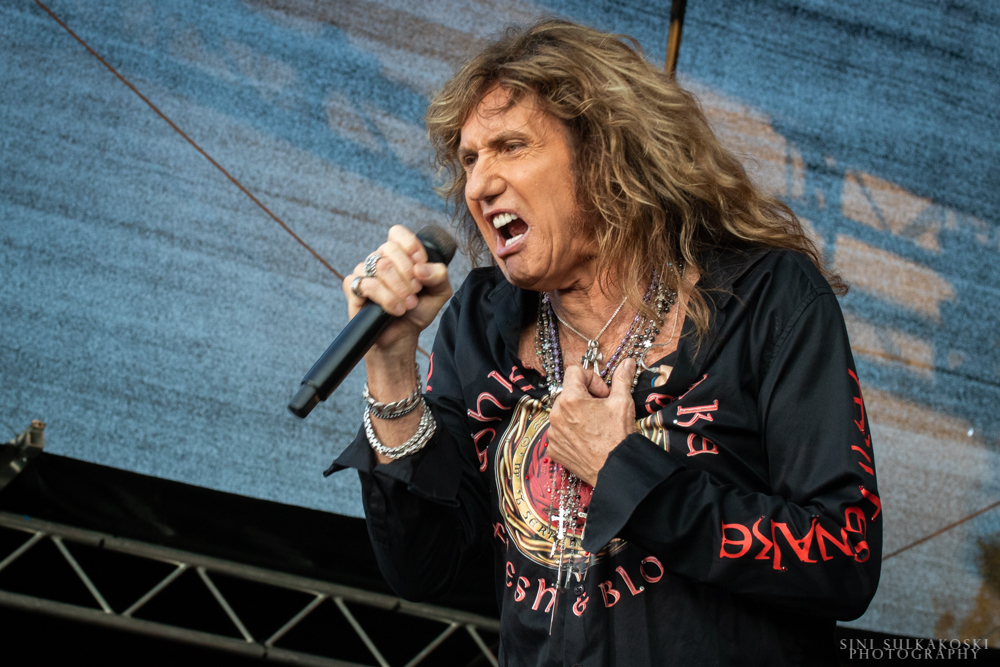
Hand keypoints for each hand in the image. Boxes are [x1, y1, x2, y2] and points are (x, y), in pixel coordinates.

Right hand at [342, 225, 452, 356]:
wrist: (402, 337)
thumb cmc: (417, 311)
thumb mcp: (439, 292)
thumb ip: (439, 275)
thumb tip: (421, 268)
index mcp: (398, 254)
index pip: (397, 233)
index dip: (411, 246)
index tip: (421, 265)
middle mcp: (379, 259)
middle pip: (389, 248)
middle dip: (407, 273)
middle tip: (416, 291)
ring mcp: (364, 272)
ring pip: (380, 267)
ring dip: (399, 289)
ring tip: (408, 305)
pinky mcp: (352, 288)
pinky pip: (366, 284)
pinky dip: (385, 298)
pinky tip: (394, 310)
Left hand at [547, 359, 637, 486]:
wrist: (616, 469)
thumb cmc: (618, 436)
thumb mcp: (623, 402)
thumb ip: (622, 379)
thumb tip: (627, 362)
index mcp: (570, 398)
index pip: (574, 372)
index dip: (592, 379)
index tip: (603, 393)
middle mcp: (556, 414)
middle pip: (568, 392)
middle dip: (585, 397)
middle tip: (602, 409)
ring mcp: (553, 433)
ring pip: (563, 413)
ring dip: (577, 414)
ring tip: (595, 426)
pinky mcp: (554, 448)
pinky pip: (559, 432)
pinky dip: (571, 432)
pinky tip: (587, 439)